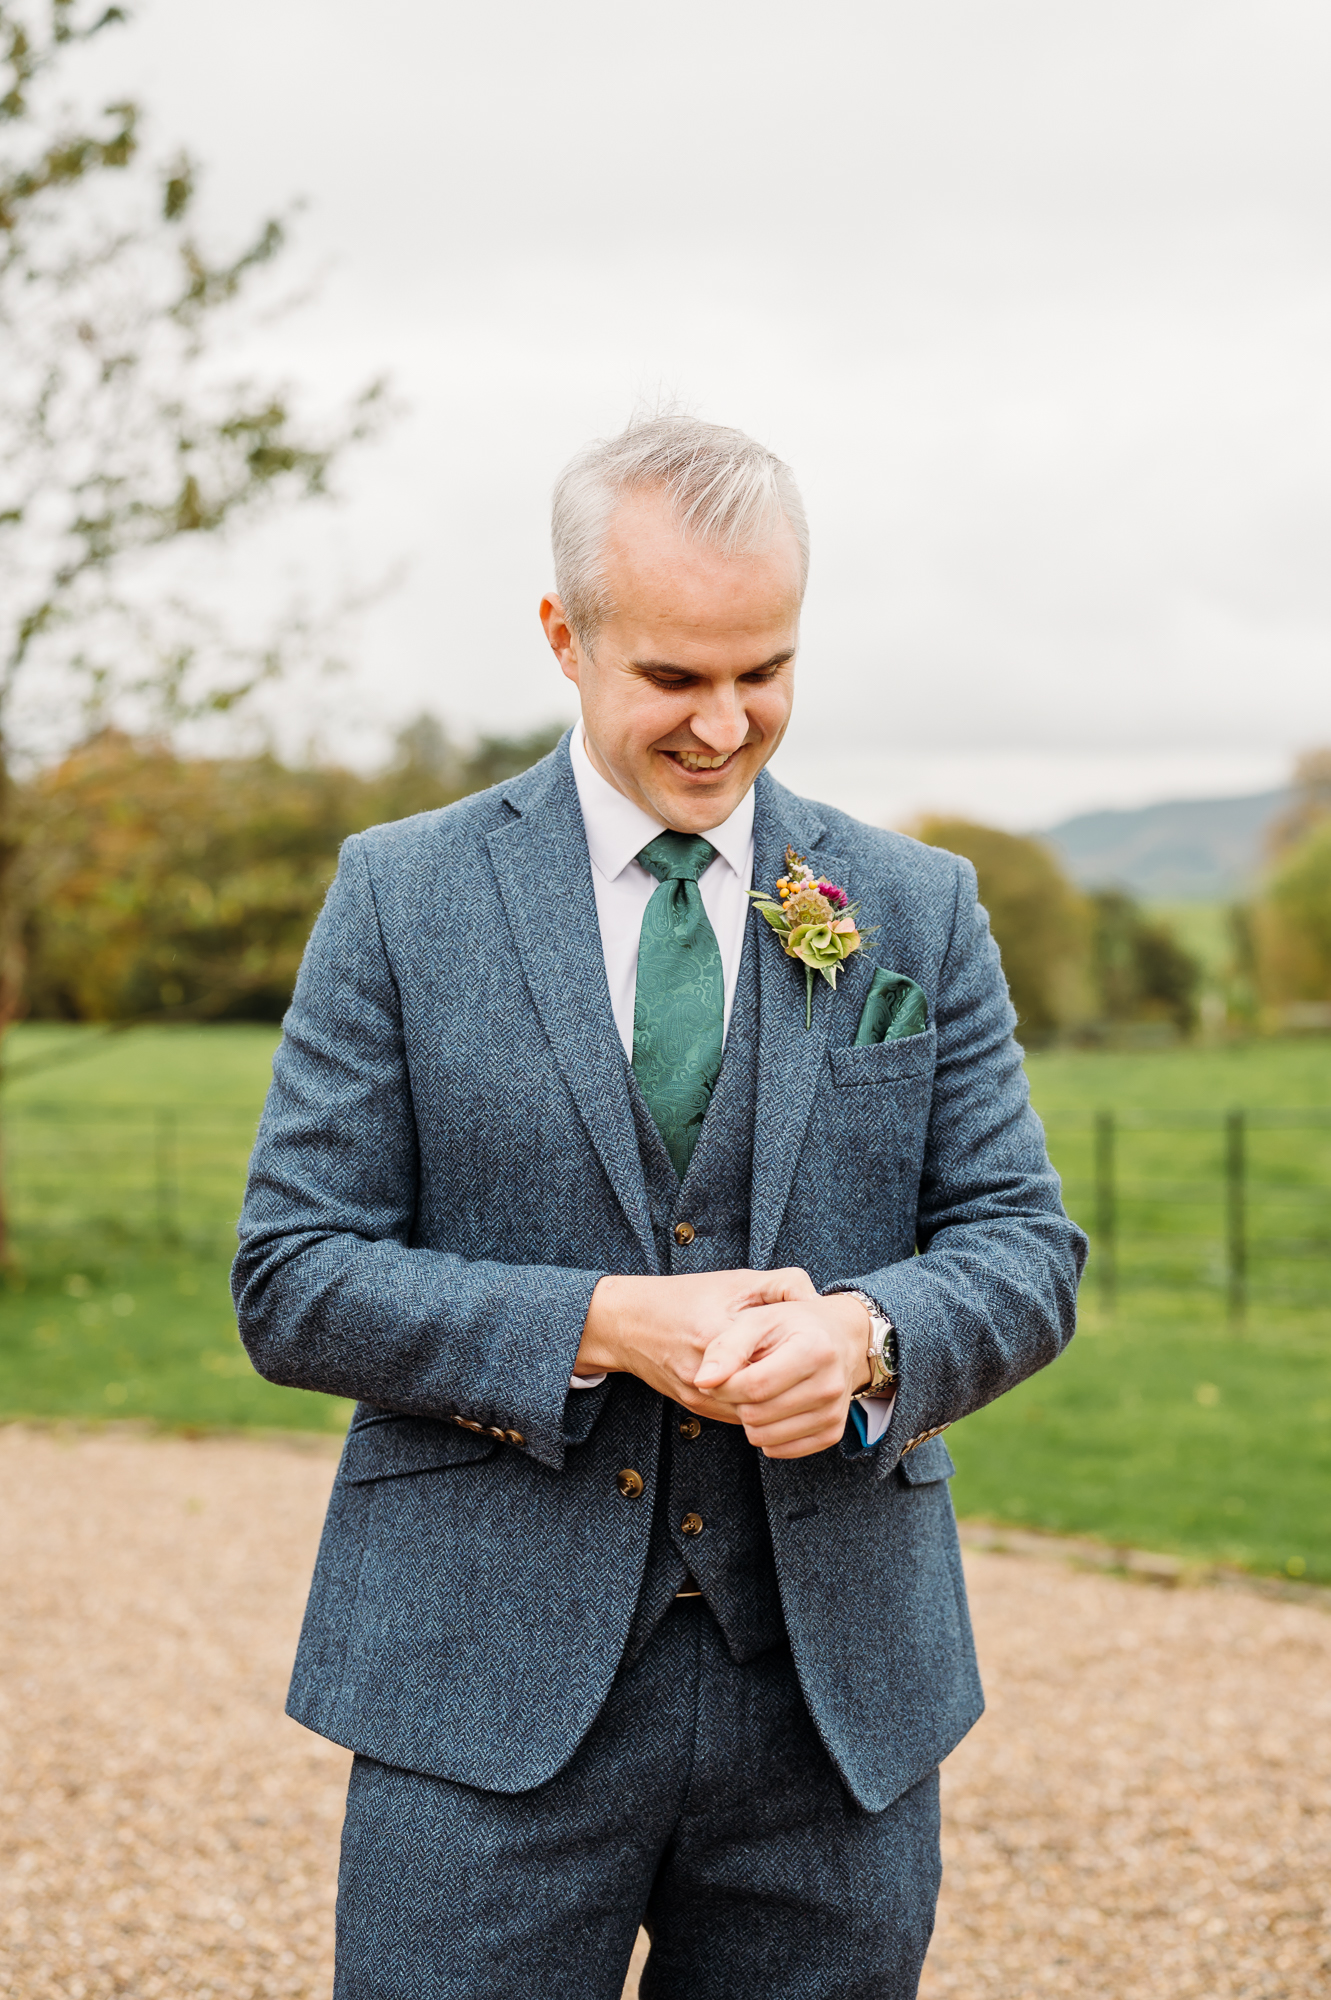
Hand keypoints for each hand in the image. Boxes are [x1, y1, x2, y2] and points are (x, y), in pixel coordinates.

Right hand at [577, 1267, 818, 1421]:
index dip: (797, 1360)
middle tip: (813, 1371)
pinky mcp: (694, 1408)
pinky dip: (756, 1405)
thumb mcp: (736, 1280)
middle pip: (765, 1395)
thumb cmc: (685, 1296)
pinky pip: (737, 1416)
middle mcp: (705, 1375)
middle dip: (791, 1385)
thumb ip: (780, 1283)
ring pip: (753, 1413)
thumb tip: (816, 1299)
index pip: (770, 1364)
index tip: (815, 1349)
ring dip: (775, 1400)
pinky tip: (770, 1387)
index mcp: (716, 1336)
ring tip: (795, 1380)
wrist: (627, 1322)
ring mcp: (698, 1397)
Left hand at [694, 1292, 871, 1458]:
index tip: (714, 1377)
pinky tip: (771, 1409)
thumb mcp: (758, 1321)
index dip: (723, 1386)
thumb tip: (702, 1381)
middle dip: (736, 1401)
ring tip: (756, 1394)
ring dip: (749, 1419)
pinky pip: (780, 1451)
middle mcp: (829, 1385)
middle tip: (740, 1382)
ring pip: (764, 1437)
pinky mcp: (832, 1433)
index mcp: (813, 1350)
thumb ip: (726, 1348)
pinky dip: (766, 1434)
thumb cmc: (792, 1326)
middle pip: (757, 1415)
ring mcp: (833, 1413)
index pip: (753, 1386)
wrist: (841, 1340)